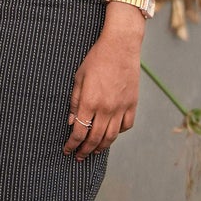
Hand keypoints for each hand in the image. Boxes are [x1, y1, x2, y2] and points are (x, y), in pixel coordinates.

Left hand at [64, 22, 141, 157]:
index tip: (67, 149)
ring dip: (101, 147)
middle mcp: (106, 108)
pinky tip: (112, 133)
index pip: (79, 132)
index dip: (72, 144)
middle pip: (94, 139)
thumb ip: (75, 101)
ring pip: (111, 136)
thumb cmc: (97, 58)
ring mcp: (121, 107)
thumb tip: (71, 122)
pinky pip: (126, 125)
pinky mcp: (132, 103)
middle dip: (85, 150)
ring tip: (94, 151)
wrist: (121, 45)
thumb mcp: (79, 77)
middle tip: (79, 156)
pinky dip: (119, 133)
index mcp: (90, 102)